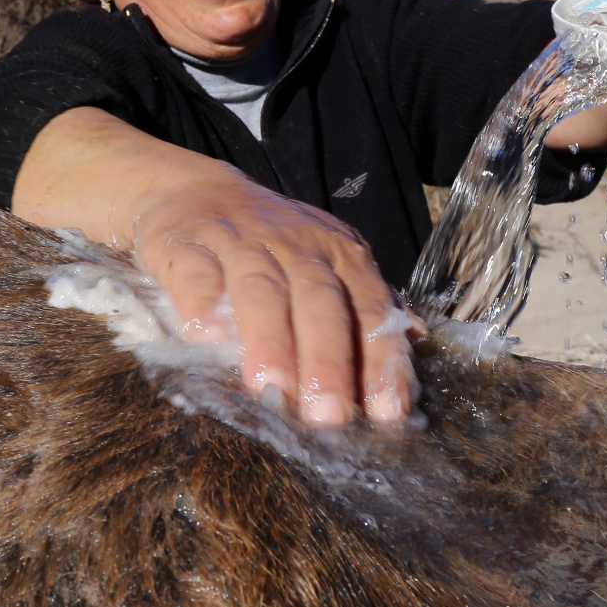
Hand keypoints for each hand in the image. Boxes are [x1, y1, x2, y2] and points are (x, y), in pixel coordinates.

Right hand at [128, 161, 419, 427]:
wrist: (193, 190)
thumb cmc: (272, 241)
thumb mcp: (329, 259)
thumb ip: (368, 301)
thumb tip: (419, 342)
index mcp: (340, 253)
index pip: (368, 307)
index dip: (379, 359)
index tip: (385, 413)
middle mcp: (296, 245)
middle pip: (318, 302)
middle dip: (326, 361)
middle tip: (327, 417)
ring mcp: (240, 241)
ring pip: (260, 289)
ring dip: (268, 339)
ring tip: (270, 390)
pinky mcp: (188, 242)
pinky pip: (196, 270)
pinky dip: (200, 300)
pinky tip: (202, 336)